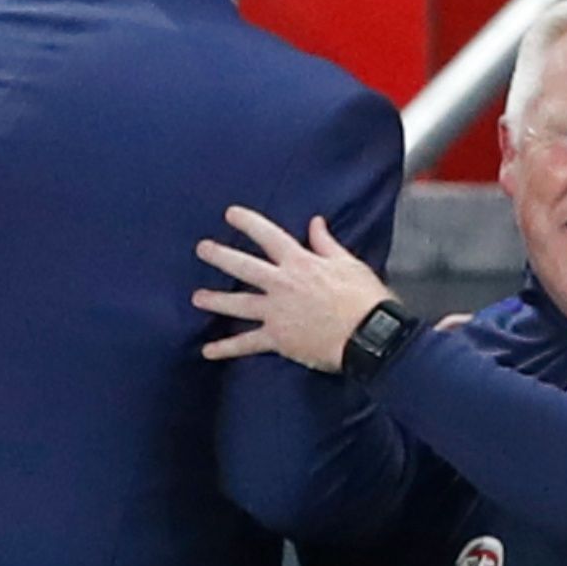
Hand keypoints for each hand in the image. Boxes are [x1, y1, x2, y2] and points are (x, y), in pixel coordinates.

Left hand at [192, 205, 394, 372]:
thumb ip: (326, 243)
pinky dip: (227, 348)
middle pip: (243, 266)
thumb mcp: (348, 263)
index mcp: (300, 262)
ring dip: (215, 301)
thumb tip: (316, 222)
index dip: (247, 222)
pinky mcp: (278, 339)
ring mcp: (276, 312)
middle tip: (201, 249)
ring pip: (238, 304)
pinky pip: (247, 344)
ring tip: (197, 298)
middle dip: (220, 256)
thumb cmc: (364, 298)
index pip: (268, 236)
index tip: (230, 214)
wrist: (369, 334)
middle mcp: (282, 284)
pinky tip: (208, 351)